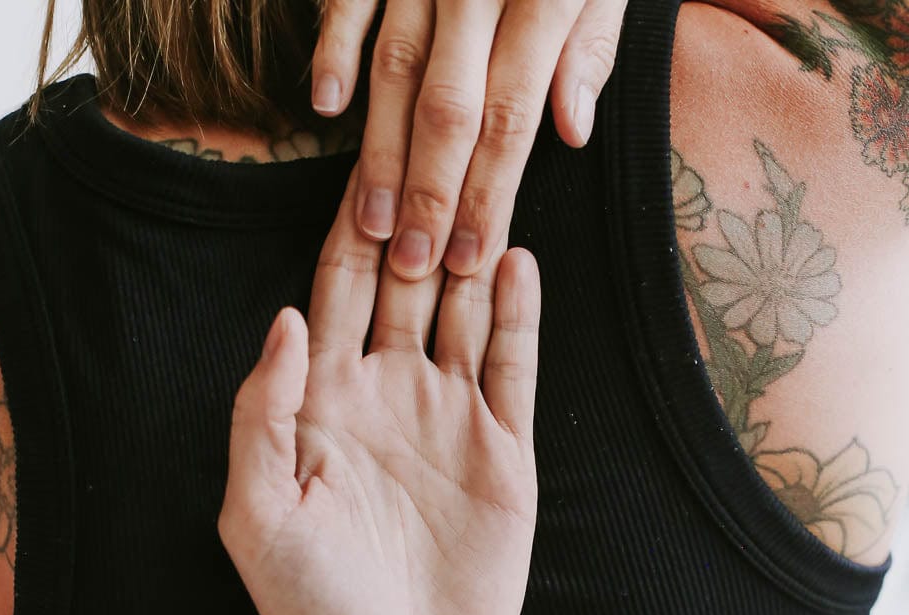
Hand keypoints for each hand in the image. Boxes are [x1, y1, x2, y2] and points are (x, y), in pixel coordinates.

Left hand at [218, 163, 539, 614]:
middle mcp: (386, 401)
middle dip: (418, 220)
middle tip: (437, 149)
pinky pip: (512, 371)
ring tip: (486, 184)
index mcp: (321, 407)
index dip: (346, 232)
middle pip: (406, 285)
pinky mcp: (504, 461)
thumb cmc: (307, 613)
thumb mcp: (256, 513)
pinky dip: (516, 316)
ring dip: (472, 252)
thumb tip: (285, 315)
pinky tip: (515, 263)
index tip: (359, 167)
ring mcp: (448, 427)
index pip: (333, 295)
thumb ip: (263, 412)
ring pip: (465, 313)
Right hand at [310, 0, 628, 279]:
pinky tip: (326, 108)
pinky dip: (335, 46)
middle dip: (430, 193)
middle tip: (412, 266)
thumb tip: (570, 131)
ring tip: (372, 221)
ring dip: (380, 149)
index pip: (511, 115)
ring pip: (397, 64)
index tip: (469, 259)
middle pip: (450, 104)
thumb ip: (591, 48)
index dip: (488, 192)